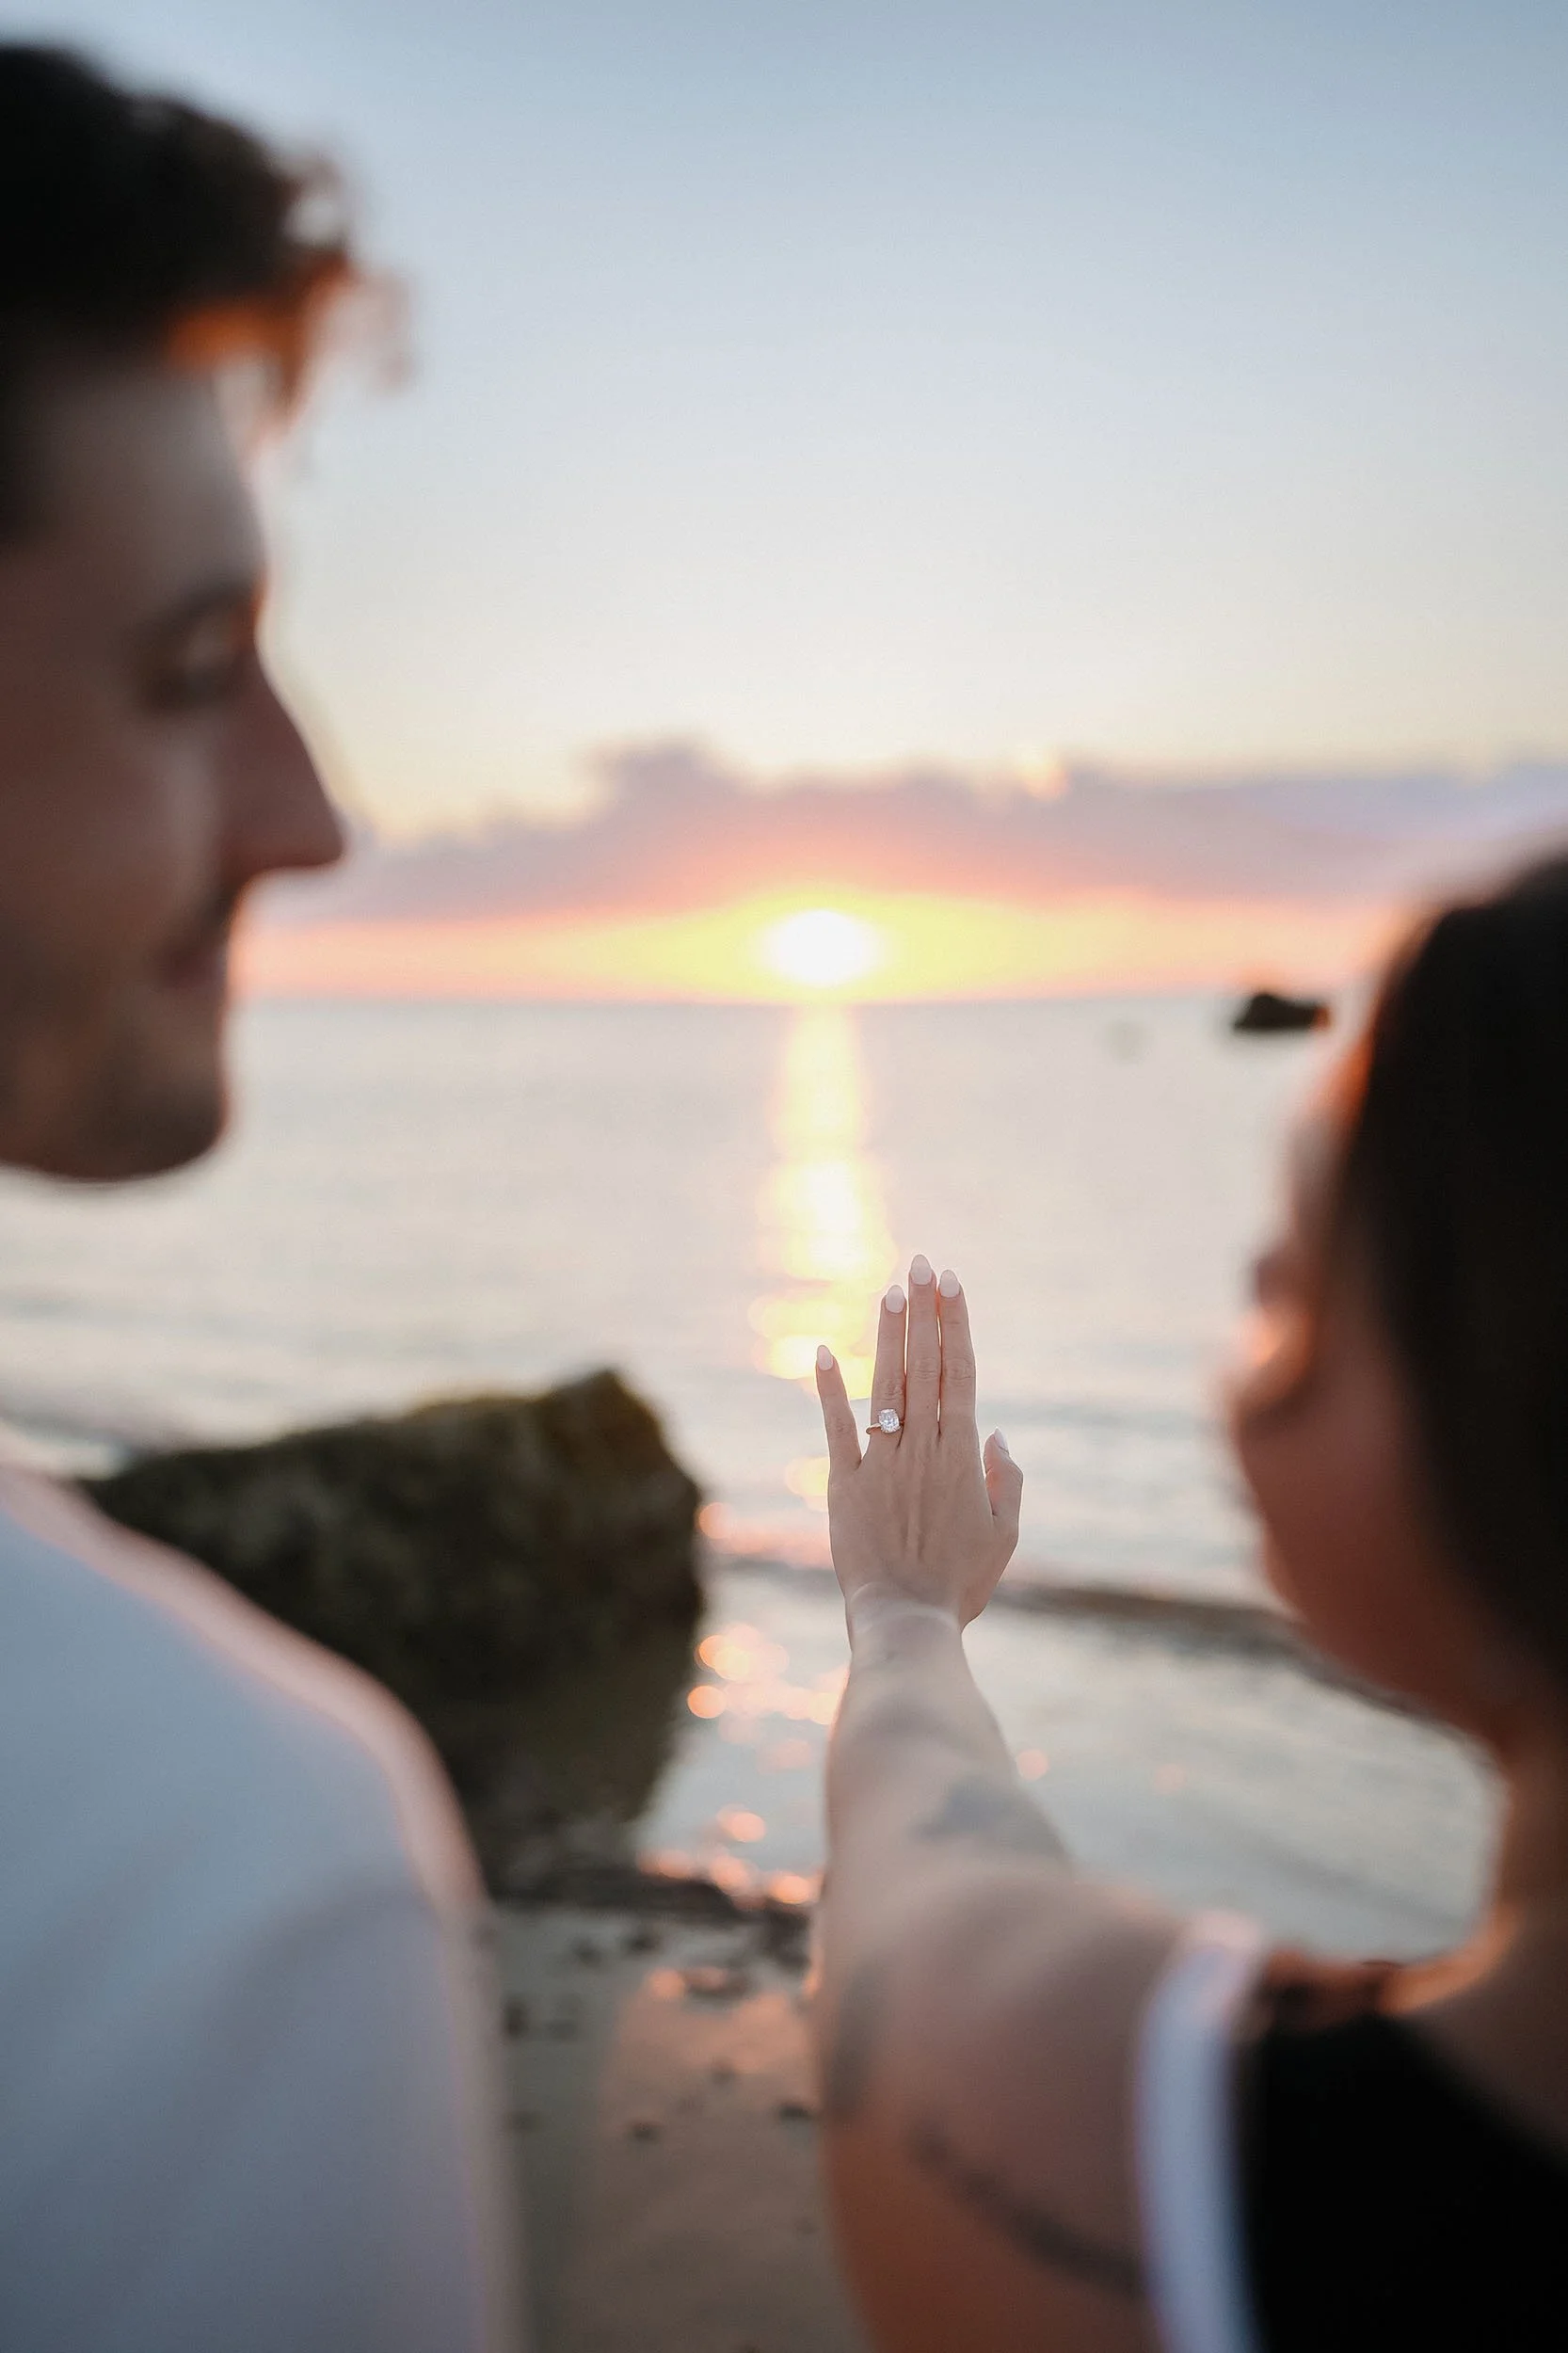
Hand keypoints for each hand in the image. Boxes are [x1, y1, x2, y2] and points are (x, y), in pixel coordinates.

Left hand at [815, 1256, 1022, 1622]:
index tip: (953, 1283)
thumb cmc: (960, 1584)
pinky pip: (836, 1426)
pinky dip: (829, 1388)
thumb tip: (998, 1434)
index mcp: (962, 1454)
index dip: (956, 1323)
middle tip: (922, 1264)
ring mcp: (882, 1460)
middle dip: (925, 1310)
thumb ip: (1007, 1481)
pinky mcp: (844, 1481)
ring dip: (888, 1334)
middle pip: (925, 1364)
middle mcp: (922, 1446)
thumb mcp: (1004, 1536)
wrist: (906, 1619)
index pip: (959, 1372)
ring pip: (886, 1383)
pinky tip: (823, 1350)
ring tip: (889, 1288)